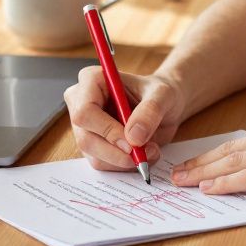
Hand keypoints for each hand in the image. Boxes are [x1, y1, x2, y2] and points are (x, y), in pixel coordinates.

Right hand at [64, 68, 186, 171]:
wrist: (165, 107)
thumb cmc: (160, 93)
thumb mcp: (163, 95)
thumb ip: (150, 111)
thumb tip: (133, 137)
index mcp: (92, 80)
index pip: (85, 111)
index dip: (107, 130)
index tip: (132, 142)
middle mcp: (81, 103)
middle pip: (86, 138)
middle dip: (117, 152)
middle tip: (143, 155)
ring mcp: (84, 127)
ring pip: (94, 156)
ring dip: (125, 161)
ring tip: (151, 150)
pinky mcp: (92, 145)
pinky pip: (103, 164)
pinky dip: (125, 165)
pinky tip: (142, 154)